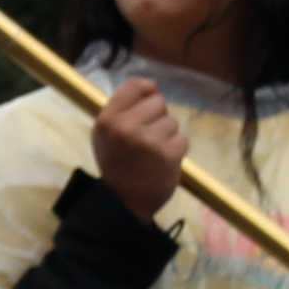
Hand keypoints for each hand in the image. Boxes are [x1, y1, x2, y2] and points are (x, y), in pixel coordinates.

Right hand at [89, 75, 187, 220]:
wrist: (124, 203)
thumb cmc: (117, 164)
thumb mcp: (106, 134)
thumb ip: (123, 109)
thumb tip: (152, 87)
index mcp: (108, 119)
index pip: (135, 86)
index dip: (148, 90)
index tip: (150, 100)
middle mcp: (126, 126)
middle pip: (158, 102)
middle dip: (158, 118)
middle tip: (148, 138)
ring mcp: (148, 140)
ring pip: (172, 121)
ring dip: (168, 135)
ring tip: (154, 153)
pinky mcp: (168, 154)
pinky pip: (182, 139)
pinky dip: (176, 150)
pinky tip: (163, 162)